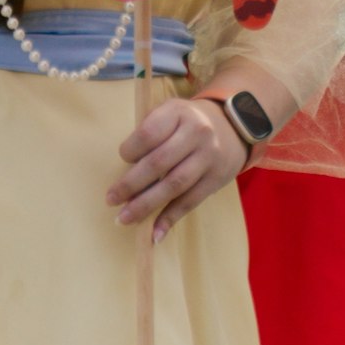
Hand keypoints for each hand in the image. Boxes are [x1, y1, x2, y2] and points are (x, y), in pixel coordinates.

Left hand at [106, 95, 246, 242]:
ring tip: (124, 218)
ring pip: (174, 185)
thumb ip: (150, 131)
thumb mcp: (170, 112)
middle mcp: (196, 133)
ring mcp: (208, 157)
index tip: (122, 159)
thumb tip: (126, 168)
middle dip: (131, 184)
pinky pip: (190, 201)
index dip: (131, 149)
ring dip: (146, 205)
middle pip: (159, 163)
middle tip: (111, 199)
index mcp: (178, 112)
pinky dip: (170, 217)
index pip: (149, 133)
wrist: (232, 126)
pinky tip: (154, 233)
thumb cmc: (187, 121)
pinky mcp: (215, 180)